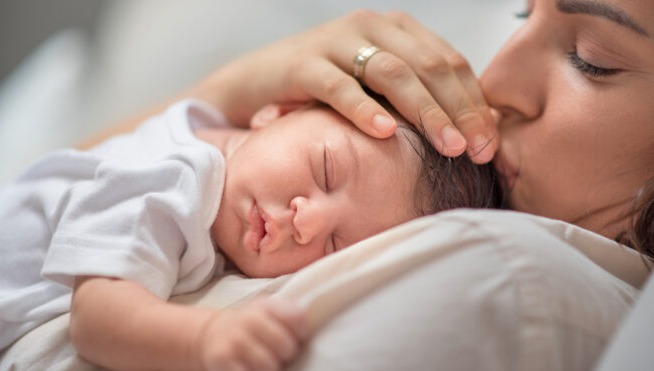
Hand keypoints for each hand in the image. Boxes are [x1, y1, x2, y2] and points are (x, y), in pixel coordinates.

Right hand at [197, 297, 306, 370]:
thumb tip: (312, 329)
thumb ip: (290, 315)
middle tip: (281, 354)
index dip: (302, 332)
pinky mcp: (222, 358)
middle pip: (286, 346)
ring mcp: (235, 339)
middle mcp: (249, 318)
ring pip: (269, 365)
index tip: (298, 337)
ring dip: (272, 368)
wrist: (212, 333)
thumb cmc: (251, 326)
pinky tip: (251, 367)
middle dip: (287, 354)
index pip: (297, 318)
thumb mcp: (268, 312)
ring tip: (267, 362)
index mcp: (266, 305)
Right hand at [210, 10, 497, 162]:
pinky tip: (384, 131)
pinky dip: (363, 108)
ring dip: (424, 111)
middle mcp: (372, 27)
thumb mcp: (376, 87)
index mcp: (398, 30)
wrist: (259, 79)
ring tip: (446, 145)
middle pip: (429, 66)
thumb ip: (414, 98)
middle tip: (477, 149)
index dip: (474, 102)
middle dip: (459, 110)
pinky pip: (339, 86)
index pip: (450, 62)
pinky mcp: (303, 63)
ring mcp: (337, 41)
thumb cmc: (326, 89)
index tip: (490, 143)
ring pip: (393, 73)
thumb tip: (468, 134)